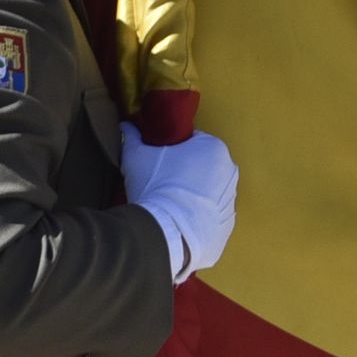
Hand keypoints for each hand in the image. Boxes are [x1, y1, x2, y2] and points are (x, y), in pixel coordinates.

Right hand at [121, 125, 238, 280]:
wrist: (168, 231)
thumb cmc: (156, 185)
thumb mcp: (136, 156)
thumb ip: (131, 137)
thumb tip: (125, 125)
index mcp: (214, 147)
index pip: (192, 143)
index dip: (173, 151)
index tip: (159, 162)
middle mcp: (230, 171)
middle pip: (203, 167)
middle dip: (186, 173)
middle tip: (162, 184)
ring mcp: (231, 200)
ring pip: (209, 193)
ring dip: (194, 196)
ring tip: (170, 205)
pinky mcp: (227, 226)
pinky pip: (211, 217)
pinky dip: (198, 219)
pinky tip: (180, 222)